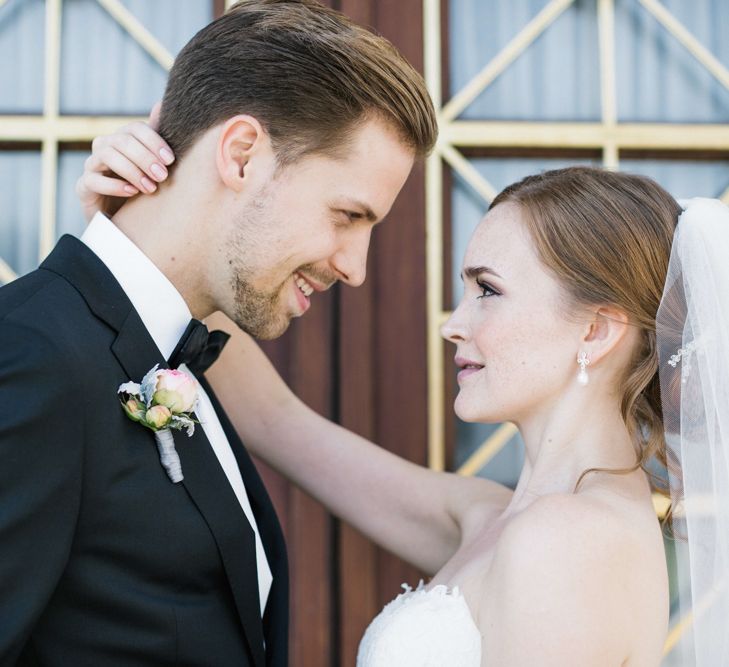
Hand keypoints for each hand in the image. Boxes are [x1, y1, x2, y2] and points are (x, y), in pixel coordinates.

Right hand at [75, 103, 175, 221]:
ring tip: (151, 188)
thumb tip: (161, 103)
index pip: (135, 129)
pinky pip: (92, 180)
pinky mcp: (84, 188)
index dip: (153, 141)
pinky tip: (131, 192)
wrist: (123, 220)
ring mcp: (92, 167)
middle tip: (163, 175)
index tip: (170, 160)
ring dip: (132, 171)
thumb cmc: (142, 187)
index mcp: (123, 140)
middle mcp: (104, 148)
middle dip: (144, 157)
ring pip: (106, 155)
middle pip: (121, 140)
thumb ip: (156, 138)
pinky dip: (114, 185)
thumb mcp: (153, 164)